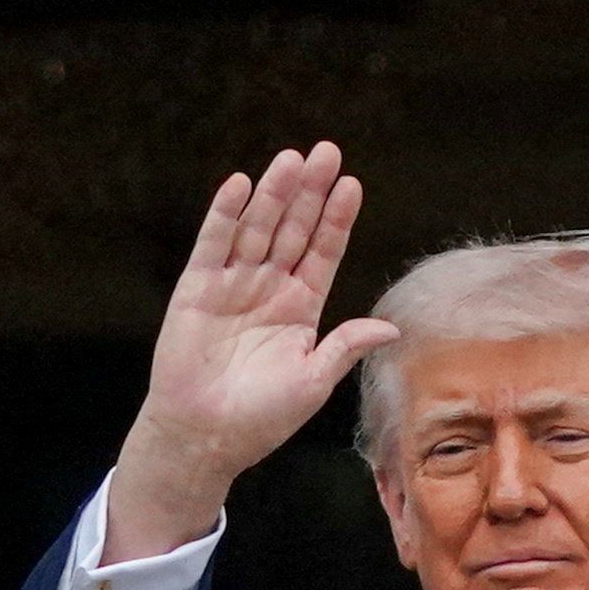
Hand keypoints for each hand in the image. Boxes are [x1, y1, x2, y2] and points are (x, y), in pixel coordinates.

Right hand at [107, 144, 399, 561]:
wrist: (204, 437)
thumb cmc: (261, 418)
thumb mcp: (313, 381)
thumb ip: (346, 346)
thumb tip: (391, 327)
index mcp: (301, 307)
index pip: (323, 252)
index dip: (337, 219)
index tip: (352, 186)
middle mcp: (269, 288)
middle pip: (294, 229)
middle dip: (310, 192)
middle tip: (327, 152)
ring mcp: (233, 284)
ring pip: (257, 228)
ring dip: (274, 194)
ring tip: (292, 159)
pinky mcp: (197, 288)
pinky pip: (213, 244)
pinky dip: (225, 214)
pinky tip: (240, 185)